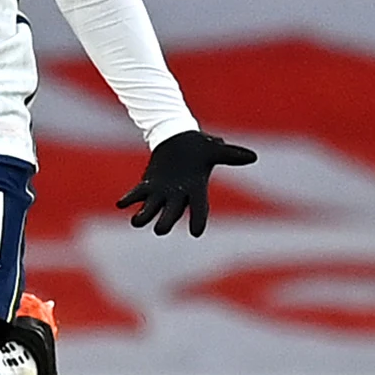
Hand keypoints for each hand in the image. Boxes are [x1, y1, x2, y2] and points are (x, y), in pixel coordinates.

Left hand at [116, 129, 257, 236]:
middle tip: (160, 230)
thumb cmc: (199, 148)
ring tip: (136, 220)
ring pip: (152, 209)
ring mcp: (161, 192)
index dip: (198, 220)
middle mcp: (178, 196)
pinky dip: (129, 199)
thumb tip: (253, 157)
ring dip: (144, 215)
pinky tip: (121, 203)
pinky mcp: (148, 185)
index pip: (199, 208)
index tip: (196, 233)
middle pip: (172, 213)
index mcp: (196, 189)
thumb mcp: (215, 150)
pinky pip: (137, 195)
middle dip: (166, 221)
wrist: (180, 141)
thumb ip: (231, 155)